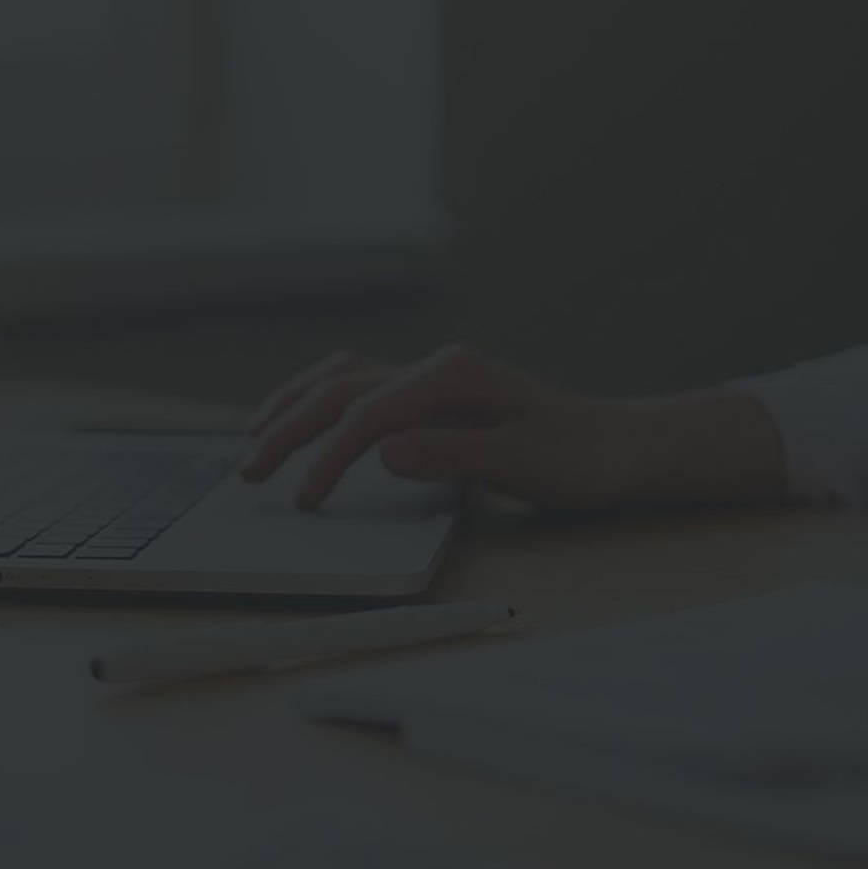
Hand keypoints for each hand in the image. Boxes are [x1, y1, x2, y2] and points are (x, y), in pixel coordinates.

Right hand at [237, 344, 785, 511]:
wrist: (619, 447)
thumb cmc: (578, 459)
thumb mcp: (521, 465)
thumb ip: (449, 455)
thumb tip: (381, 450)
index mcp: (453, 376)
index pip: (366, 413)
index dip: (327, 458)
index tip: (305, 502)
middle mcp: (436, 366)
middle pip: (339, 389)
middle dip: (287, 429)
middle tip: (249, 475)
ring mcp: (432, 376)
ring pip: (340, 376)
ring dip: (293, 405)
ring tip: (253, 439)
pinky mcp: (432, 394)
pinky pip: (358, 384)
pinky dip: (318, 399)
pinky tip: (301, 418)